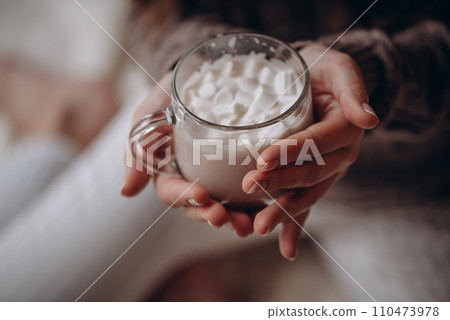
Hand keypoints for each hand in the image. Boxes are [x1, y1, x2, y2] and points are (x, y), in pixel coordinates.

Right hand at [121, 72, 251, 233]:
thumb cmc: (172, 95)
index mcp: (168, 171)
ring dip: (236, 219)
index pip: (171, 192)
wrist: (205, 77)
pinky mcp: (240, 173)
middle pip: (199, 207)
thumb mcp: (150, 115)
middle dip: (211, 215)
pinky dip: (257, 205)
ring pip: (225, 207)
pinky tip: (269, 210)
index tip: (201, 195)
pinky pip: (248, 193)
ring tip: (249, 225)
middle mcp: (192, 179)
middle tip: (224, 218)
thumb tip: (126, 191)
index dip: (184, 197)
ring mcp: (217, 179)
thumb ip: (138, 147)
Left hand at [241, 44, 377, 259]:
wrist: (315, 79)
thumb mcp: (338, 67)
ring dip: (284, 211)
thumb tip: (369, 118)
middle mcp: (340, 155)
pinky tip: (285, 248)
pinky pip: (307, 204)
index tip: (262, 159)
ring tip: (259, 226)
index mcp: (346, 129)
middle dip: (279, 183)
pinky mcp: (314, 178)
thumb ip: (352, 88)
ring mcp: (327, 170)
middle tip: (250, 188)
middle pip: (310, 174)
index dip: (291, 152)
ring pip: (307, 194)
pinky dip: (297, 226)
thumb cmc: (322, 69)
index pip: (318, 143)